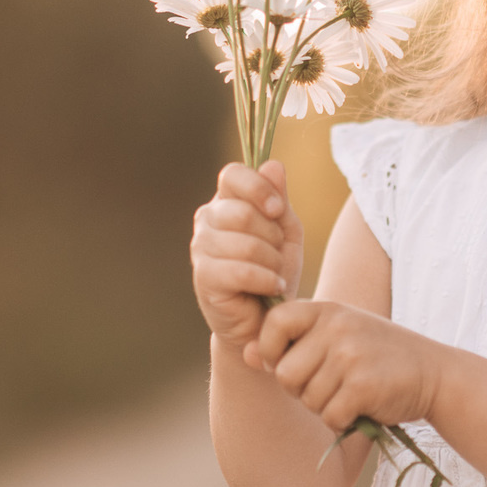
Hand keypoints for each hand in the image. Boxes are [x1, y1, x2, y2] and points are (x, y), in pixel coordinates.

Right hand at [190, 160, 303, 347]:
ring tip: (276, 275)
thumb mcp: (286, 231)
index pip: (233, 174)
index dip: (258, 188)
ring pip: (246, 243)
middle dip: (273, 236)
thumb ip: (279, 199)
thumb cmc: (275, 272)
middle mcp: (207, 219)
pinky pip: (241, 270)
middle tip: (278, 256)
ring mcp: (201, 248)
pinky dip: (267, 280)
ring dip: (272, 262)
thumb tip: (273, 164)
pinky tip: (274, 288)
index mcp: (226, 201)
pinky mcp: (203, 277)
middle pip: (243, 212)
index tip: (277, 210)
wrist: (266, 321)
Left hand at [251, 300, 441, 433]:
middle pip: (284, 373)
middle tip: (329, 384)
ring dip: (325, 406)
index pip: (273, 322)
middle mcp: (337, 327)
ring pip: (307, 399)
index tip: (287, 360)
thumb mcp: (337, 335)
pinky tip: (362, 406)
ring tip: (351, 391)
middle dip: (300, 389)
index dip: (270, 349)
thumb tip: (245, 355)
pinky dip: (343, 420)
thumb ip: (293, 342)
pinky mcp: (363, 386)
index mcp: (327, 309)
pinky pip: (330, 416)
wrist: (434, 373)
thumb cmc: (377, 355)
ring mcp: (351, 356)